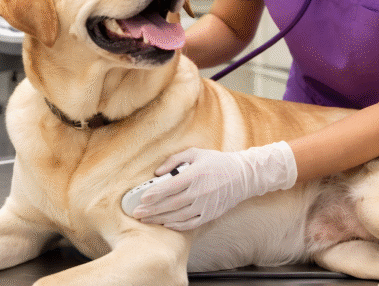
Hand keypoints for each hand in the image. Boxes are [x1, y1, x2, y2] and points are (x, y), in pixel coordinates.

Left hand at [132, 141, 296, 230]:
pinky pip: (190, 224)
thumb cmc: (216, 162)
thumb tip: (158, 172)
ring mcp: (205, 205)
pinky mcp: (210, 214)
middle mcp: (200, 192)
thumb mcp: (196, 153)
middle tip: (136, 212)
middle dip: (151, 209)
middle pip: (171, 204)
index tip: (142, 197)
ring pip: (178, 216)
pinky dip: (176, 226)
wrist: (242, 176)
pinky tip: (165, 224)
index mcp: (195, 175)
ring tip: (146, 220)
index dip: (155, 193)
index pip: (171, 187)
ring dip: (160, 219)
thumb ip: (175, 160)